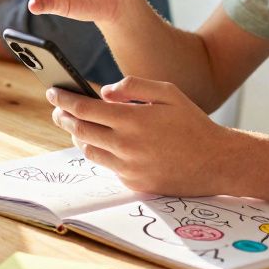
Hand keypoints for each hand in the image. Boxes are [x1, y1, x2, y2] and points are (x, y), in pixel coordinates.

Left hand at [47, 77, 236, 196]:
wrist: (216, 162)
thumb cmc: (192, 122)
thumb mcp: (168, 92)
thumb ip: (133, 86)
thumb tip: (104, 91)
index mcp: (133, 119)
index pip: (85, 108)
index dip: (64, 99)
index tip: (53, 92)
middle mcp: (126, 145)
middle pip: (80, 130)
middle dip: (63, 117)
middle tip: (58, 108)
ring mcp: (128, 167)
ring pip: (89, 150)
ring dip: (78, 135)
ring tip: (78, 124)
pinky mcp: (133, 183)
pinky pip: (107, 166)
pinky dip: (100, 151)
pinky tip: (102, 141)